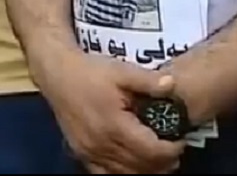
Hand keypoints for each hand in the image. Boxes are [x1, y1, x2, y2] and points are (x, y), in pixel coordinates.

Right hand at [36, 47, 183, 173]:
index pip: (152, 151)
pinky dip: (124, 173)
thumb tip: (172, 85)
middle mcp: (101, 144)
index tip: (180, 138)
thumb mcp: (121, 70)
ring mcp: (90, 152)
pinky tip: (134, 165)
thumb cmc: (90, 71)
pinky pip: (106, 175)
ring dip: (147, 169)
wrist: (57, 74)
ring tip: (158, 157)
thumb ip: (148, 80)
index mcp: (114, 125)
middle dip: (164, 161)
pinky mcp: (82, 154)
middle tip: (173, 147)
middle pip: (142, 166)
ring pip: (126, 174)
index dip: (172, 149)